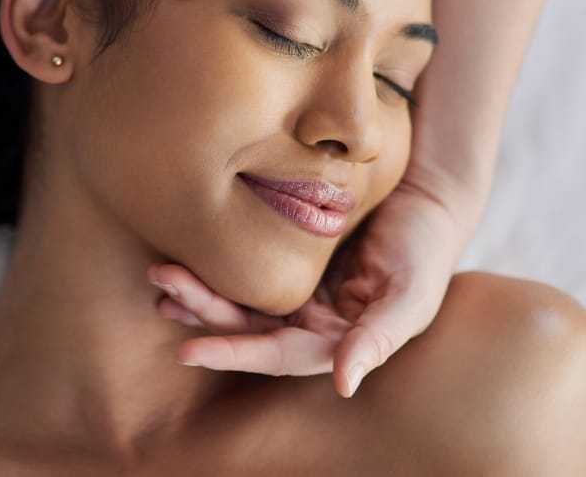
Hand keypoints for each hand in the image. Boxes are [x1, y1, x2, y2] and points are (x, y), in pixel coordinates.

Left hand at [147, 178, 471, 397]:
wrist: (425, 200)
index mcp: (332, 340)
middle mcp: (305, 321)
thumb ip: (377, 339)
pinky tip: (184, 254)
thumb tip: (342, 384)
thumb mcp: (409, 295)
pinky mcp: (285, 256)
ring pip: (237, 297)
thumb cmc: (423, 250)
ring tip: (161, 274)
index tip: (189, 352)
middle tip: (163, 286)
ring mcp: (293, 289)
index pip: (274, 354)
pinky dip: (214, 263)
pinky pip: (242, 264)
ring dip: (198, 289)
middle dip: (202, 310)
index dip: (232, 353)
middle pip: (244, 325)